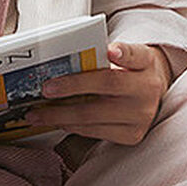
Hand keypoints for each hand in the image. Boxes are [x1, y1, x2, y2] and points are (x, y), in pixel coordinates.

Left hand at [19, 39, 179, 150]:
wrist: (149, 95)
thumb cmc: (127, 72)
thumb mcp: (123, 56)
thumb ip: (100, 56)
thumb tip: (61, 61)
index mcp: (146, 62)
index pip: (134, 54)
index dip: (123, 52)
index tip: (110, 50)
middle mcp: (147, 89)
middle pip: (108, 85)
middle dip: (72, 87)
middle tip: (46, 89)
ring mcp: (141, 115)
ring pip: (95, 115)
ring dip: (60, 115)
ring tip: (37, 113)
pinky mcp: (132, 135)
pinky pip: (95, 132)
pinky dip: (71, 126)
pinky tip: (56, 121)